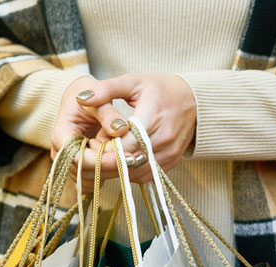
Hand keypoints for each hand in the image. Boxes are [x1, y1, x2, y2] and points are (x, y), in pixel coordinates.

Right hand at [52, 76, 136, 192]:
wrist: (78, 102)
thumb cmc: (87, 98)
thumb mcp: (97, 99)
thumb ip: (108, 113)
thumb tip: (121, 129)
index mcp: (61, 135)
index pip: (77, 157)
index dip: (101, 160)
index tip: (125, 156)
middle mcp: (60, 154)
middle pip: (84, 171)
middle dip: (110, 168)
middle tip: (136, 159)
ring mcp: (68, 164)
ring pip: (89, 179)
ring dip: (111, 173)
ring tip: (131, 159)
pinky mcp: (78, 170)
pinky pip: (91, 182)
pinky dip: (107, 176)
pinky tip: (121, 164)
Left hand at [74, 74, 196, 187]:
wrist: (195, 101)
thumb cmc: (160, 90)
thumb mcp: (133, 82)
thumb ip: (106, 89)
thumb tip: (81, 98)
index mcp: (153, 117)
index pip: (124, 144)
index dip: (105, 146)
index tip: (92, 141)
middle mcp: (164, 139)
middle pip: (128, 162)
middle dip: (107, 159)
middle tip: (94, 151)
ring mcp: (169, 154)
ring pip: (135, 173)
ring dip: (117, 168)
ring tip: (106, 155)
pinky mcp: (171, 163)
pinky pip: (144, 176)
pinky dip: (129, 172)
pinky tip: (121, 160)